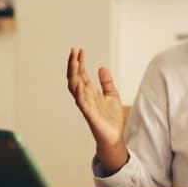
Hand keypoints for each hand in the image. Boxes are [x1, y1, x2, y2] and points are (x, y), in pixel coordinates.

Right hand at [67, 47, 127, 170]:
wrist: (114, 137)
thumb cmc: (111, 119)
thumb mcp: (112, 95)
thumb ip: (106, 82)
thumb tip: (102, 67)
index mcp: (90, 92)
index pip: (82, 74)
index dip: (80, 62)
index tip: (79, 49)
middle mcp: (85, 97)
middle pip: (75, 78)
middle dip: (73, 65)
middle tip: (73, 51)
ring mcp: (86, 106)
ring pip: (75, 88)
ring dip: (74, 75)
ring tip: (75, 63)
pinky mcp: (90, 115)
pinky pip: (82, 104)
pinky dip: (80, 94)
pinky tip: (80, 84)